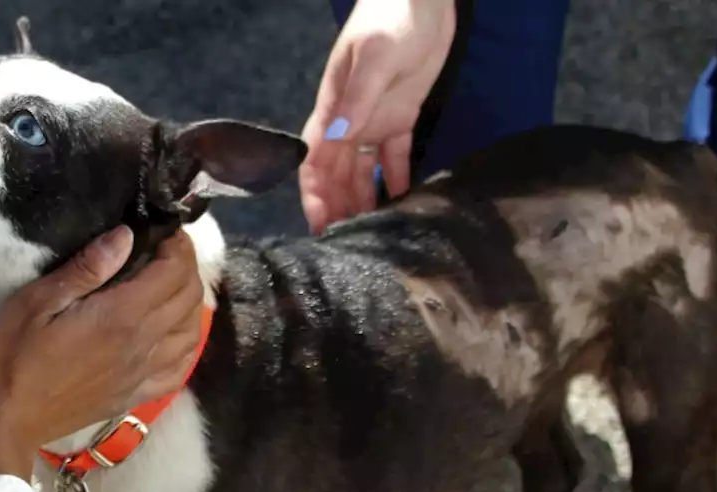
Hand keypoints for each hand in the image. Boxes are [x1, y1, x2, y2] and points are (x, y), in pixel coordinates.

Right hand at [0, 226, 203, 487]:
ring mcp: (142, 375)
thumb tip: (126, 236)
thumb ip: (86, 269)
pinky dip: (187, 344)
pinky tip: (174, 333)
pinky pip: (180, 369)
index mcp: (121, 317)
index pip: (174, 272)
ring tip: (170, 284)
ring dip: (191, 302)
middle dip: (186, 266)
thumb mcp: (34, 301)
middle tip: (165, 250)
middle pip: (189, 298)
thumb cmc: (8, 356)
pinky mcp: (135, 397)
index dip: (178, 245)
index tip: (165, 229)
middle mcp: (142, 345)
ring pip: (191, 333)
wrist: (2, 422)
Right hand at [299, 0, 456, 233]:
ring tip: (372, 233)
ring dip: (364, 200)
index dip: (313, 195)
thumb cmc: (390, 19)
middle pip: (337, 174)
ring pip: (363, 171)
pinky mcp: (403, 116)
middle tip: (348, 244)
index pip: (314, 161)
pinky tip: (402, 204)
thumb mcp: (372, 58)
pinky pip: (395, 158)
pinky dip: (396, 181)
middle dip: (338, 208)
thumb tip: (335, 141)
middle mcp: (349, 121)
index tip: (319, 226)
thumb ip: (356, 100)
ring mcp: (375, 120)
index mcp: (332, 108)